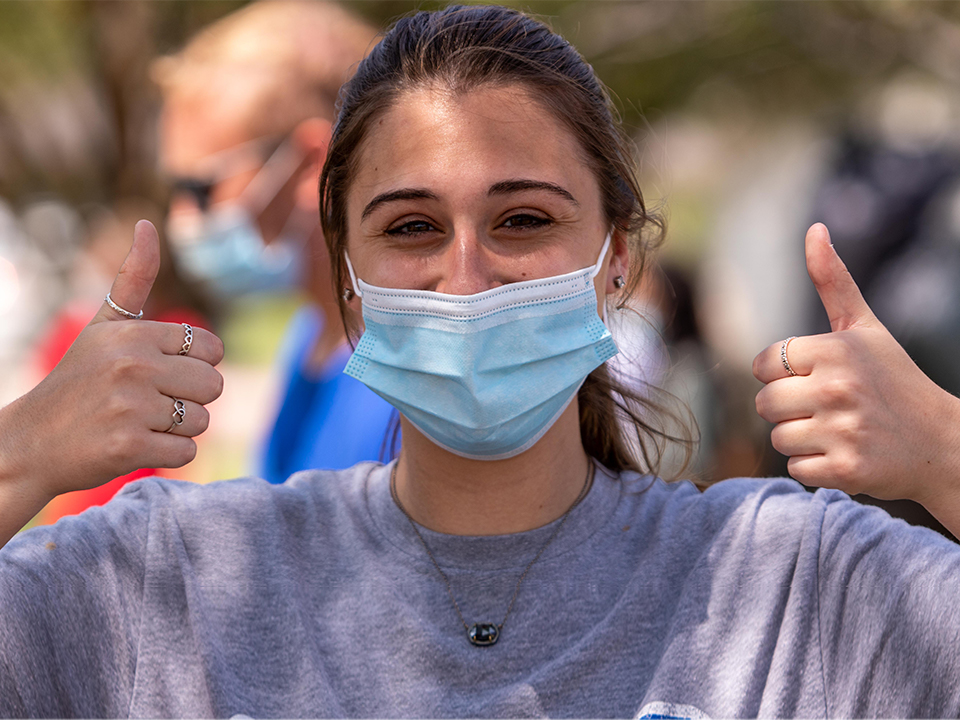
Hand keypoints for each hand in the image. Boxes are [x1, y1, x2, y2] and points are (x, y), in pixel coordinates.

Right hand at [0, 220, 223, 507]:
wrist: (30, 442)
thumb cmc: (78, 380)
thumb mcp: (104, 326)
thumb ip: (133, 279)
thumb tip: (147, 224)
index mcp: (134, 335)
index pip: (210, 349)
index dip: (194, 365)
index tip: (162, 373)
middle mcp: (133, 366)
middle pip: (214, 386)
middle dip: (190, 399)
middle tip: (150, 403)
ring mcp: (131, 407)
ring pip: (202, 421)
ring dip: (178, 429)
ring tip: (139, 423)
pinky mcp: (128, 446)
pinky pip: (188, 453)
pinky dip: (169, 455)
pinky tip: (135, 445)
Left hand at [752, 223, 959, 516]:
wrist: (943, 444)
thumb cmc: (894, 381)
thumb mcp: (865, 328)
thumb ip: (833, 282)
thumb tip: (815, 229)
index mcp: (836, 350)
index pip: (765, 365)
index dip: (783, 374)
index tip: (815, 378)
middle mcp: (838, 388)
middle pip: (765, 404)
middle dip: (790, 410)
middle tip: (829, 409)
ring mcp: (843, 431)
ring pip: (778, 439)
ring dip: (802, 440)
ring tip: (839, 431)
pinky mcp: (847, 470)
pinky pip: (796, 469)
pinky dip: (815, 468)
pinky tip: (846, 454)